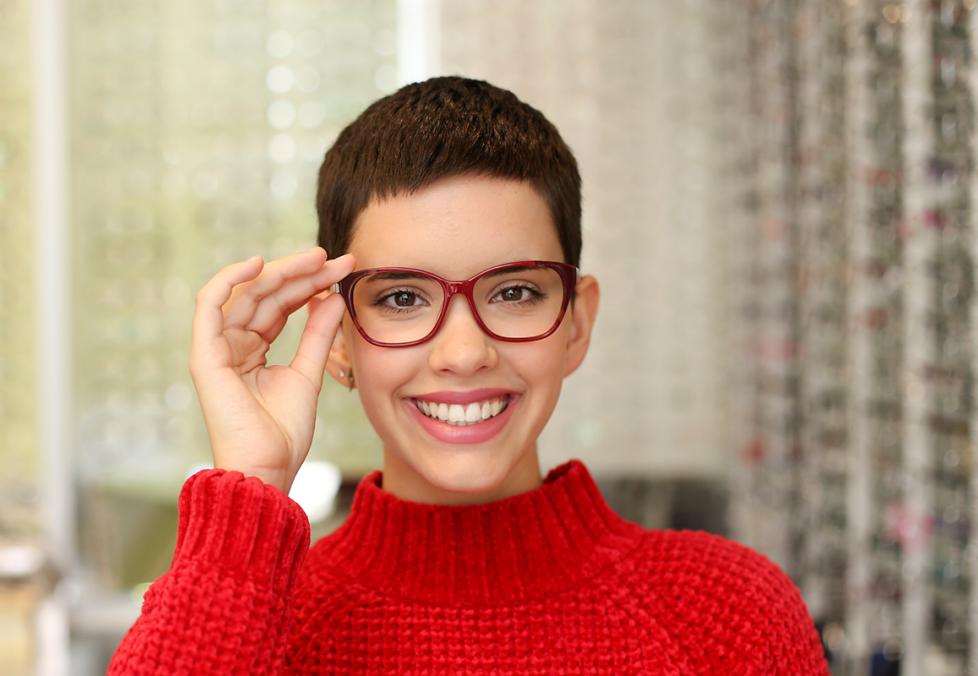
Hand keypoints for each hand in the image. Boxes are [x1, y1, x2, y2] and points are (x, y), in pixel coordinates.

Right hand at [188, 247, 354, 493]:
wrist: (268, 467)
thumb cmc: (284, 433)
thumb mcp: (308, 372)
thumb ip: (318, 334)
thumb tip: (334, 296)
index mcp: (252, 350)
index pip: (282, 305)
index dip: (311, 283)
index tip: (343, 268)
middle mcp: (232, 344)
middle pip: (266, 295)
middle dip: (302, 273)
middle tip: (336, 258)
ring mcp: (216, 348)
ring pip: (246, 294)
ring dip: (281, 272)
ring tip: (316, 258)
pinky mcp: (205, 355)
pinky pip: (209, 305)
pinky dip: (229, 281)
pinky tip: (259, 264)